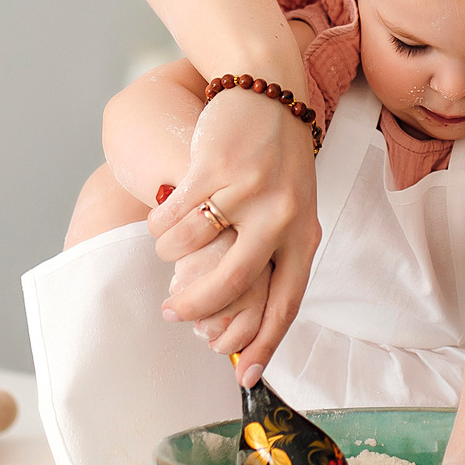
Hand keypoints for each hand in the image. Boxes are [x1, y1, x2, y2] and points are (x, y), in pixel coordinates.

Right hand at [150, 88, 319, 383]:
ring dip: (170, 256)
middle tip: (173, 313)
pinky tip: (160, 220)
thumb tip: (247, 315)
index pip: (286, 304)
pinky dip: (160, 226)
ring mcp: (247, 192)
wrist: (268, 88)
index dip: (265, 345)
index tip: (245, 376)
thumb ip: (277, 252)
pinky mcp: (213, 168)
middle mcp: (280, 218)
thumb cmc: (277, 156)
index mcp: (304, 234)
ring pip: (191, 249)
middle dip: (196, 307)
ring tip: (167, 250)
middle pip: (232, 287)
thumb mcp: (294, 205)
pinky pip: (172, 217)